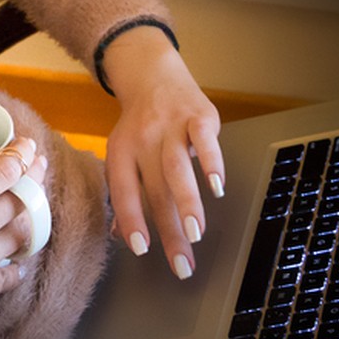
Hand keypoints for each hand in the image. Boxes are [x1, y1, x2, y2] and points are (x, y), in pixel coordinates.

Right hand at [0, 138, 47, 338]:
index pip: (4, 171)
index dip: (21, 154)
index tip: (26, 146)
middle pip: (20, 198)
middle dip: (32, 178)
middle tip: (35, 166)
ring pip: (21, 233)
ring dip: (24, 218)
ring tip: (25, 207)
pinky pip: (13, 270)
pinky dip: (15, 260)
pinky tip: (11, 254)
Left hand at [101, 26, 224, 280]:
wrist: (153, 74)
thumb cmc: (140, 126)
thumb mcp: (124, 154)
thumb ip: (125, 194)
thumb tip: (123, 237)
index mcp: (121, 151)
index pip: (123, 191)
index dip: (131, 219)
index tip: (141, 250)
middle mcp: (144, 139)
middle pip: (156, 189)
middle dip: (169, 230)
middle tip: (182, 264)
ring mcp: (172, 125)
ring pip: (177, 167)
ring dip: (188, 202)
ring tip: (196, 233)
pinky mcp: (199, 115)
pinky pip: (204, 140)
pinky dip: (211, 163)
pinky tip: (217, 188)